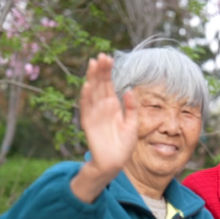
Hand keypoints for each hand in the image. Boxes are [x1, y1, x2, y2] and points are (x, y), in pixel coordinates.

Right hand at [73, 54, 138, 202]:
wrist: (114, 162)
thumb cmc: (123, 145)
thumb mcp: (132, 124)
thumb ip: (131, 108)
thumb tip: (128, 90)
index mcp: (113, 106)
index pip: (109, 85)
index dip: (108, 72)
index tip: (109, 58)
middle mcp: (102, 107)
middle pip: (100, 85)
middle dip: (101, 71)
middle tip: (101, 56)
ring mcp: (94, 114)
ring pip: (92, 92)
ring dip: (92, 78)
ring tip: (93, 64)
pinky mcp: (89, 123)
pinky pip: (87, 108)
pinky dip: (86, 97)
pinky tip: (87, 85)